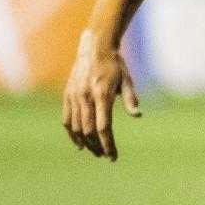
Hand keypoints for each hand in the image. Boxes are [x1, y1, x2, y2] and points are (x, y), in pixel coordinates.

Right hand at [62, 31, 139, 160]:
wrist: (94, 48)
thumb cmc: (115, 65)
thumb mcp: (127, 80)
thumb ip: (131, 98)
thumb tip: (137, 115)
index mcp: (102, 94)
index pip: (103, 127)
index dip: (108, 144)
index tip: (112, 156)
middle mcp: (85, 97)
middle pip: (88, 130)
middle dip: (97, 146)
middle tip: (105, 155)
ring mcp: (74, 96)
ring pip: (76, 127)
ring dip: (85, 142)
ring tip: (95, 151)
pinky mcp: (67, 95)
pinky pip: (67, 119)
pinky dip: (72, 133)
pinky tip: (79, 142)